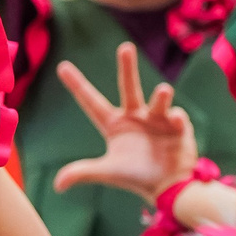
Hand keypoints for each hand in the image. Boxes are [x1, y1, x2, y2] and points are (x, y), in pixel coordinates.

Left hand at [53, 42, 199, 199]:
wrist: (167, 188)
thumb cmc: (135, 176)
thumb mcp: (107, 171)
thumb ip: (83, 172)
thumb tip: (57, 185)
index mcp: (114, 124)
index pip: (91, 101)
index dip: (77, 84)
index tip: (62, 66)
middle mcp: (135, 116)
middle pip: (129, 88)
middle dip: (127, 67)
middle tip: (125, 48)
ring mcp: (158, 120)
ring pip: (158, 102)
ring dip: (162, 96)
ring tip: (163, 91)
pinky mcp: (178, 129)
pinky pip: (178, 119)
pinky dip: (178, 118)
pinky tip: (177, 119)